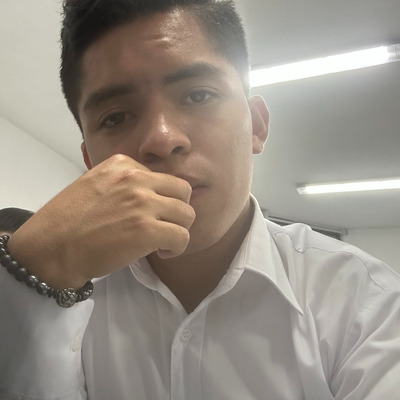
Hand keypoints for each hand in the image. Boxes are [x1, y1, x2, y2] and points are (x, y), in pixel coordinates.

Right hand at [8, 154, 194, 288]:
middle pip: (183, 191)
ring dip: (178, 229)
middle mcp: (136, 178)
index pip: (164, 177)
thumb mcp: (95, 184)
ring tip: (162, 241)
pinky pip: (182, 237)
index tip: (149, 214)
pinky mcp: (147, 230)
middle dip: (177, 211)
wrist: (50, 248)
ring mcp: (143, 203)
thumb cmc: (69, 221)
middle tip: (164, 226)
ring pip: (187, 214)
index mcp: (123, 164)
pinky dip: (176, 248)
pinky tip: (161, 252)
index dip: (161, 198)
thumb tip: (151, 194)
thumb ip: (123, 183)